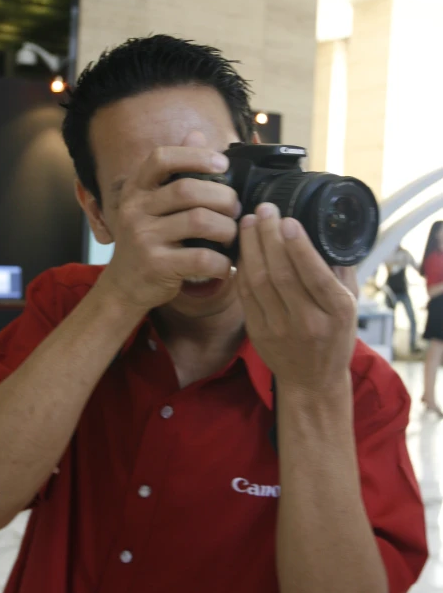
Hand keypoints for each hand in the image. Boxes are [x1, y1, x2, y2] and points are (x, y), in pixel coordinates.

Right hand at [101, 133, 239, 311]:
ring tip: (232, 235)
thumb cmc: (148, 240)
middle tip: (236, 208)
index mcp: (136, 189)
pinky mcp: (156, 266)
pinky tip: (226, 264)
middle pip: (188, 190)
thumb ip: (175, 171)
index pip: (161, 158)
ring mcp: (143, 238)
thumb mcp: (153, 203)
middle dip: (222, 196)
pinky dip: (222, 262)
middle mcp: (135, 210)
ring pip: (199, 222)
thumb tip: (197, 134)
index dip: (195, 156)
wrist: (125, 285)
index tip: (222, 163)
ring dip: (227, 228)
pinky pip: (202, 258)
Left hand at [237, 203, 356, 393]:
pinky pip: (245, 294)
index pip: (314, 275)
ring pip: (258, 281)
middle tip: (263, 210)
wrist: (312, 382)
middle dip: (268, 237)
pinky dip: (241, 267)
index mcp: (336, 312)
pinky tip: (242, 247)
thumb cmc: (335, 339)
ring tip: (249, 221)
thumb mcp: (351, 306)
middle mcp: (307, 322)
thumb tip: (327, 231)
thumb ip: (340, 271)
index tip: (287, 220)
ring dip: (250, 247)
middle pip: (281, 274)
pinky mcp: (257, 332)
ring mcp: (279, 328)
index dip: (298, 246)